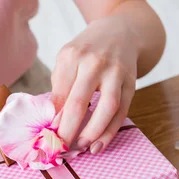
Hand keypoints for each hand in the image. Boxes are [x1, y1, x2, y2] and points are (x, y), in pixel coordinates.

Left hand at [51, 14, 138, 154]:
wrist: (121, 31)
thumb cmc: (87, 50)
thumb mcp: (67, 58)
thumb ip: (60, 86)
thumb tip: (54, 121)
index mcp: (72, 56)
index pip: (59, 94)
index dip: (53, 119)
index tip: (47, 137)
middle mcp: (95, 63)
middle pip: (79, 102)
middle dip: (68, 130)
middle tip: (60, 148)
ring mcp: (116, 72)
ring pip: (107, 108)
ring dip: (93, 133)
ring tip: (81, 148)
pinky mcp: (132, 82)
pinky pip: (122, 111)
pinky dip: (111, 131)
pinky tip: (100, 144)